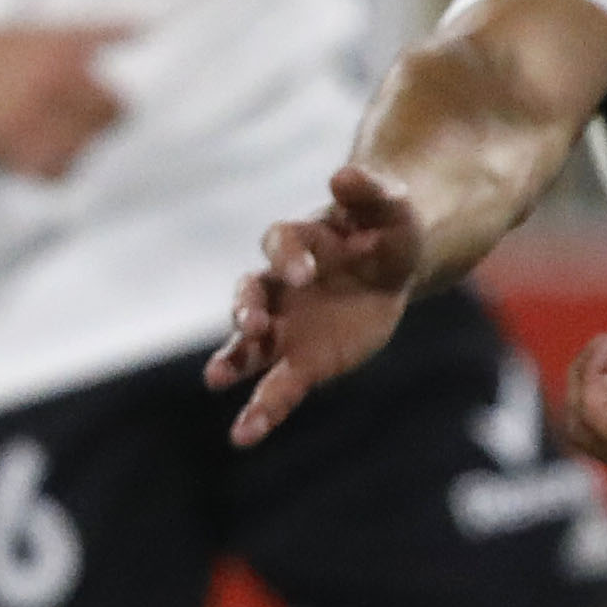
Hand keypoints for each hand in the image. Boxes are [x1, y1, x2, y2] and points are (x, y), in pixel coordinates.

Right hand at [0, 20, 124, 180]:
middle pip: (99, 131)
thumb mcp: (56, 30)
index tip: (113, 110)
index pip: (116, 105)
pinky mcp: (4, 142)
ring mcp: (25, 119)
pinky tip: (54, 157)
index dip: (119, 111)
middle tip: (93, 127)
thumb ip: (105, 29)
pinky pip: (45, 170)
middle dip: (100, 131)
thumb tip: (151, 24)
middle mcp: (47, 90)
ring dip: (80, 152)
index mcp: (65, 61)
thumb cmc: (10, 45)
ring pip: (75, 155)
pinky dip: (55, 169)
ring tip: (75, 142)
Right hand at [212, 163, 429, 442]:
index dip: (289, 256)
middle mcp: (279, 286)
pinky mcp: (300, 360)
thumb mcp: (391, 207)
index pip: (281, 244)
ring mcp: (284, 325)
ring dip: (232, 360)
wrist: (390, 265)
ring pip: (249, 344)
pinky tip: (244, 435)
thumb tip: (345, 171)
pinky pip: (276, 387)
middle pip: (250, 293)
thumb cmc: (388, 230)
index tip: (303, 273)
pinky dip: (261, 410)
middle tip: (251, 323)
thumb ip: (370, 191)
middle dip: (246, 308)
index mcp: (299, 242)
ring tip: (216, 377)